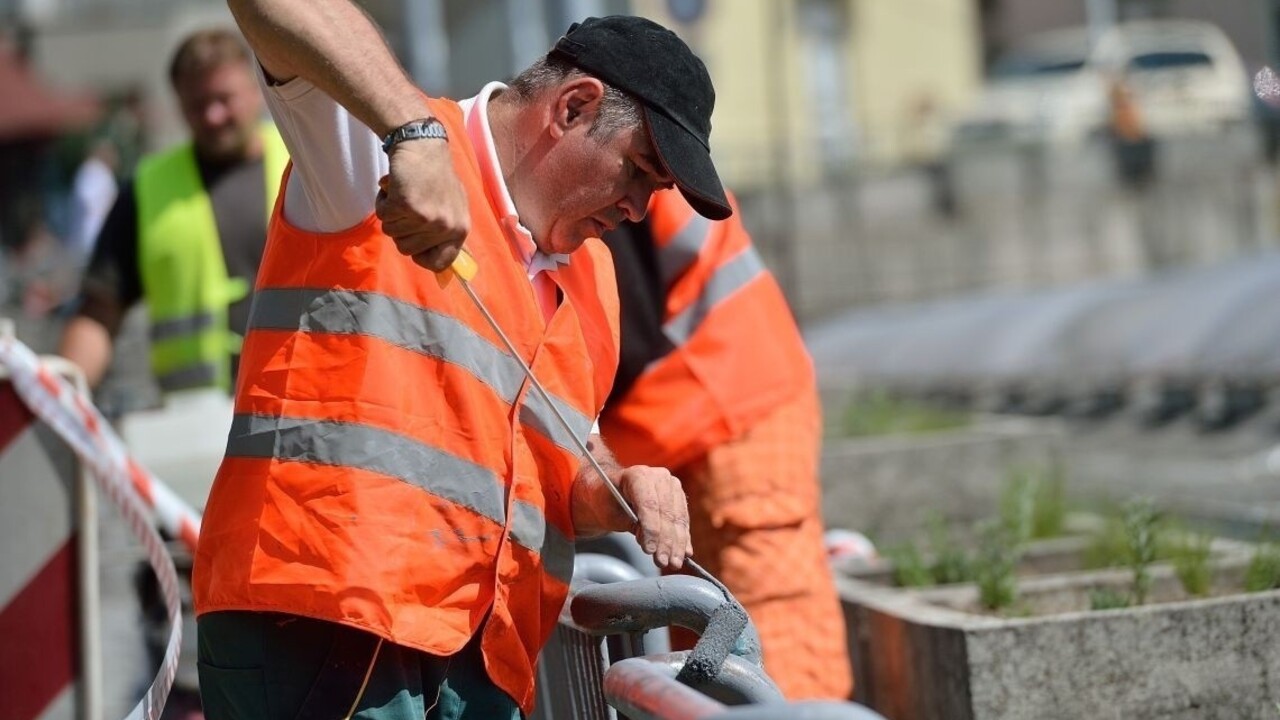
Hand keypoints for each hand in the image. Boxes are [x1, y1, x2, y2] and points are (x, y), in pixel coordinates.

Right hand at [375, 137, 469, 271]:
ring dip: (391, 214)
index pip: (441, 264)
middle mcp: (445, 226)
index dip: (422, 257)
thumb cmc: (435, 176)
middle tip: (409, 207)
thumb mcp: (452, 206)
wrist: (423, 146)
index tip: (415, 247)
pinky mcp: (406, 206)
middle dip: (401, 230)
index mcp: (460, 229)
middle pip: (406, 250)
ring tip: (403, 194)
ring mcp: (426, 217)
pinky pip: (383, 216)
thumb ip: (446, 233)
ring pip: (392, 233)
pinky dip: (382, 202)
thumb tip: (442, 264)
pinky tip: (393, 188)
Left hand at [618, 465, 692, 571]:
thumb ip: (630, 525)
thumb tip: (651, 544)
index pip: (649, 505)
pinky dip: (683, 538)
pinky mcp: (678, 497)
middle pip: (666, 513)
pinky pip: (683, 520)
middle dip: (665, 541)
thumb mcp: (610, 513)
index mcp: (638, 475)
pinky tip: (684, 553)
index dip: (652, 530)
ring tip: (674, 563)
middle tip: (663, 562)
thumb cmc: (607, 501)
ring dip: (677, 544)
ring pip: (678, 519)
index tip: (650, 551)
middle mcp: (659, 477)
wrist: (613, 492)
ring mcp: (672, 486)